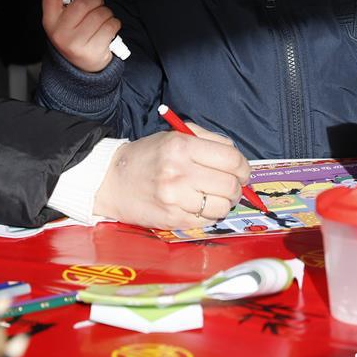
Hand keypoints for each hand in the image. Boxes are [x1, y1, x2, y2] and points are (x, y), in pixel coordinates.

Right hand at [41, 0, 122, 72]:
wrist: (82, 66)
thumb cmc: (77, 34)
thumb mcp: (70, 15)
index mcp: (50, 21)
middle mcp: (60, 32)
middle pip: (83, 3)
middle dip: (95, 1)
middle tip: (95, 7)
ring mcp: (75, 43)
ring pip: (100, 13)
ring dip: (106, 14)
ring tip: (100, 22)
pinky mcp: (92, 50)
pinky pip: (111, 25)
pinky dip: (114, 24)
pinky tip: (107, 31)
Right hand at [93, 125, 249, 229]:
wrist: (112, 180)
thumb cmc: (148, 156)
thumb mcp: (175, 135)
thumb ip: (208, 140)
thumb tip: (237, 159)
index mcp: (182, 146)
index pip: (231, 159)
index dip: (244, 167)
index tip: (242, 171)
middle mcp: (180, 172)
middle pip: (230, 185)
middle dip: (237, 187)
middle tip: (231, 186)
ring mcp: (176, 199)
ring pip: (222, 207)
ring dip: (225, 203)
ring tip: (215, 196)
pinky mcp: (173, 219)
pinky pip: (207, 220)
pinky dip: (209, 214)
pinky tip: (199, 205)